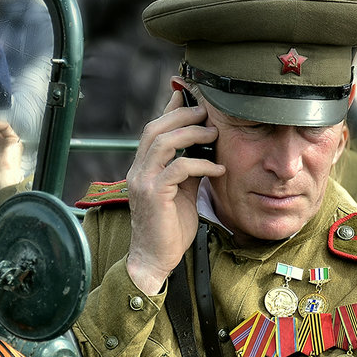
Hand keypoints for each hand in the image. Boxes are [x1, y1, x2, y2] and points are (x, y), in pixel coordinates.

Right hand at [125, 90, 223, 294]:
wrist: (154, 259)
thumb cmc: (169, 229)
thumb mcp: (182, 193)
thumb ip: (188, 171)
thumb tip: (205, 151)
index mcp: (142, 168)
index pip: (153, 130)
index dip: (170, 110)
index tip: (189, 97)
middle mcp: (138, 171)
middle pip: (156, 129)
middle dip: (183, 116)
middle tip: (207, 113)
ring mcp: (143, 181)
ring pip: (164, 142)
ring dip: (193, 134)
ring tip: (214, 135)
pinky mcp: (154, 194)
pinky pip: (178, 168)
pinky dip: (201, 164)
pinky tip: (217, 169)